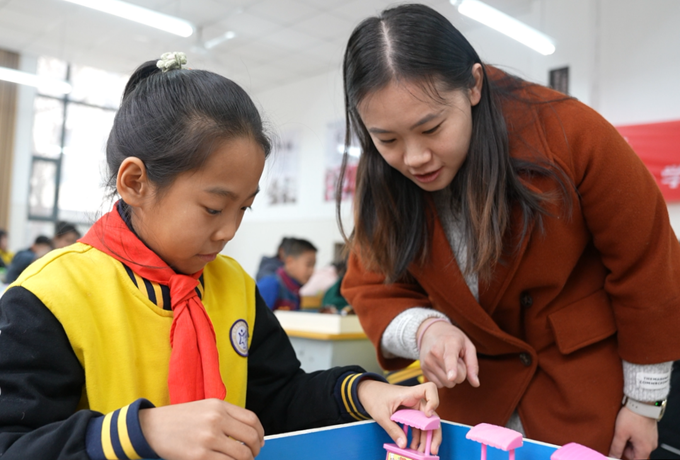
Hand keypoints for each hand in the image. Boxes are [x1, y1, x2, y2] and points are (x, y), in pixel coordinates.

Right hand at [139, 398, 264, 459]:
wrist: (152, 427)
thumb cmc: (180, 419)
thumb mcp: (205, 408)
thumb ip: (227, 417)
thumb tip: (250, 435)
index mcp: (219, 406)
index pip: (251, 419)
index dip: (260, 433)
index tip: (260, 442)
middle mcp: (216, 420)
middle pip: (250, 437)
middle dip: (255, 450)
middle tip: (252, 455)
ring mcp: (208, 438)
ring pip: (241, 454)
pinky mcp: (199, 456)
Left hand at [357, 380, 440, 454]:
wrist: (368, 392)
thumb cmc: (374, 397)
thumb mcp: (381, 414)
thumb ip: (392, 429)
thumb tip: (403, 444)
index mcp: (409, 394)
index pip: (429, 389)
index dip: (433, 400)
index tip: (428, 415)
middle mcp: (415, 400)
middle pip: (432, 414)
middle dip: (434, 432)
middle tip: (432, 449)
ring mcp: (413, 409)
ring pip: (426, 424)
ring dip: (426, 438)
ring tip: (421, 452)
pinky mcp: (410, 415)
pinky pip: (418, 427)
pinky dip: (417, 437)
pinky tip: (414, 446)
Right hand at [418, 320, 479, 388]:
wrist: (431, 331)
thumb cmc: (453, 339)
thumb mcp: (468, 346)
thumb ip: (473, 365)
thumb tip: (476, 384)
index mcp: (449, 343)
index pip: (450, 358)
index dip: (451, 368)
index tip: (451, 377)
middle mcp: (435, 352)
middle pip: (455, 377)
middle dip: (460, 373)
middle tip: (456, 360)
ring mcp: (427, 361)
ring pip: (447, 383)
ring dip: (451, 377)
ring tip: (447, 362)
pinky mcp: (423, 369)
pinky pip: (439, 385)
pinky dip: (443, 379)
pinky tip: (441, 367)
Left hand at [608, 405, 657, 458]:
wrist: (641, 403)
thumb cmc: (632, 416)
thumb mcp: (620, 433)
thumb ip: (616, 447)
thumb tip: (613, 456)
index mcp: (645, 449)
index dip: (623, 456)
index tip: (617, 450)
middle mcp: (651, 445)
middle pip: (635, 453)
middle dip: (626, 446)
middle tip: (620, 435)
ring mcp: (651, 438)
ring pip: (637, 445)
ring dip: (629, 439)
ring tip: (624, 429)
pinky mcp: (650, 432)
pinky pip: (640, 438)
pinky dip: (633, 434)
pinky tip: (629, 426)